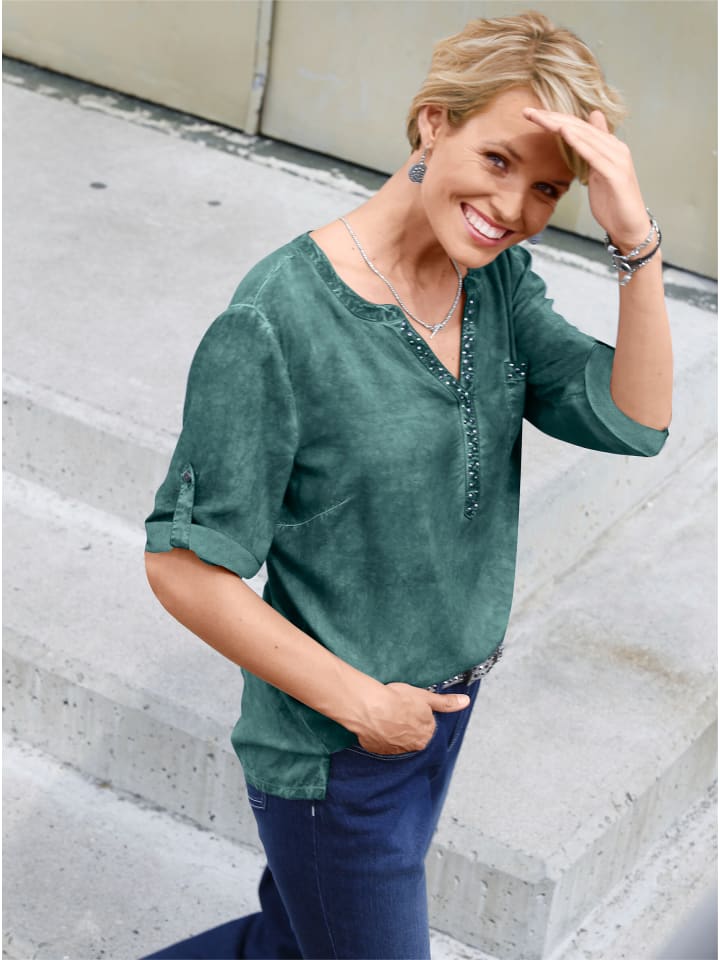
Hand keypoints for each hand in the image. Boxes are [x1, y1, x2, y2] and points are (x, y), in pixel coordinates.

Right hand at [352, 681, 469, 754]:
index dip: (418, 713)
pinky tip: (376, 722)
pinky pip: (381, 742)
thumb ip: (446, 703)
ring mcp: (393, 749)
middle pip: (413, 734)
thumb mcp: (426, 697)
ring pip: (397, 739)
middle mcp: (412, 746)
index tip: (409, 706)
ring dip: (393, 729)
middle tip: (397, 710)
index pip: (427, 725)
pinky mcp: (377, 749)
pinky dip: (380, 733)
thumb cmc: (397, 700)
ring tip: (385, 715)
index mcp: (426, 735)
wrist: (370, 707)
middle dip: (407, 723)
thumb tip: (465, 702)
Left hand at [522, 106, 650, 252]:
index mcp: (610, 147)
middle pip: (580, 127)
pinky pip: (594, 155)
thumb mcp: (599, 173)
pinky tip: (565, 133)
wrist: (630, 227)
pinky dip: (579, 142)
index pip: (579, 127)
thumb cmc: (613, 202)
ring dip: (562, 125)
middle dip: (553, 118)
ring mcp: (617, 159)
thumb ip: (594, 149)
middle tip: (529, 111)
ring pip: (585, 136)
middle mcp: (615, 148)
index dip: (556, 118)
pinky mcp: (616, 174)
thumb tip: (592, 124)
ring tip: (542, 117)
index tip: (533, 114)